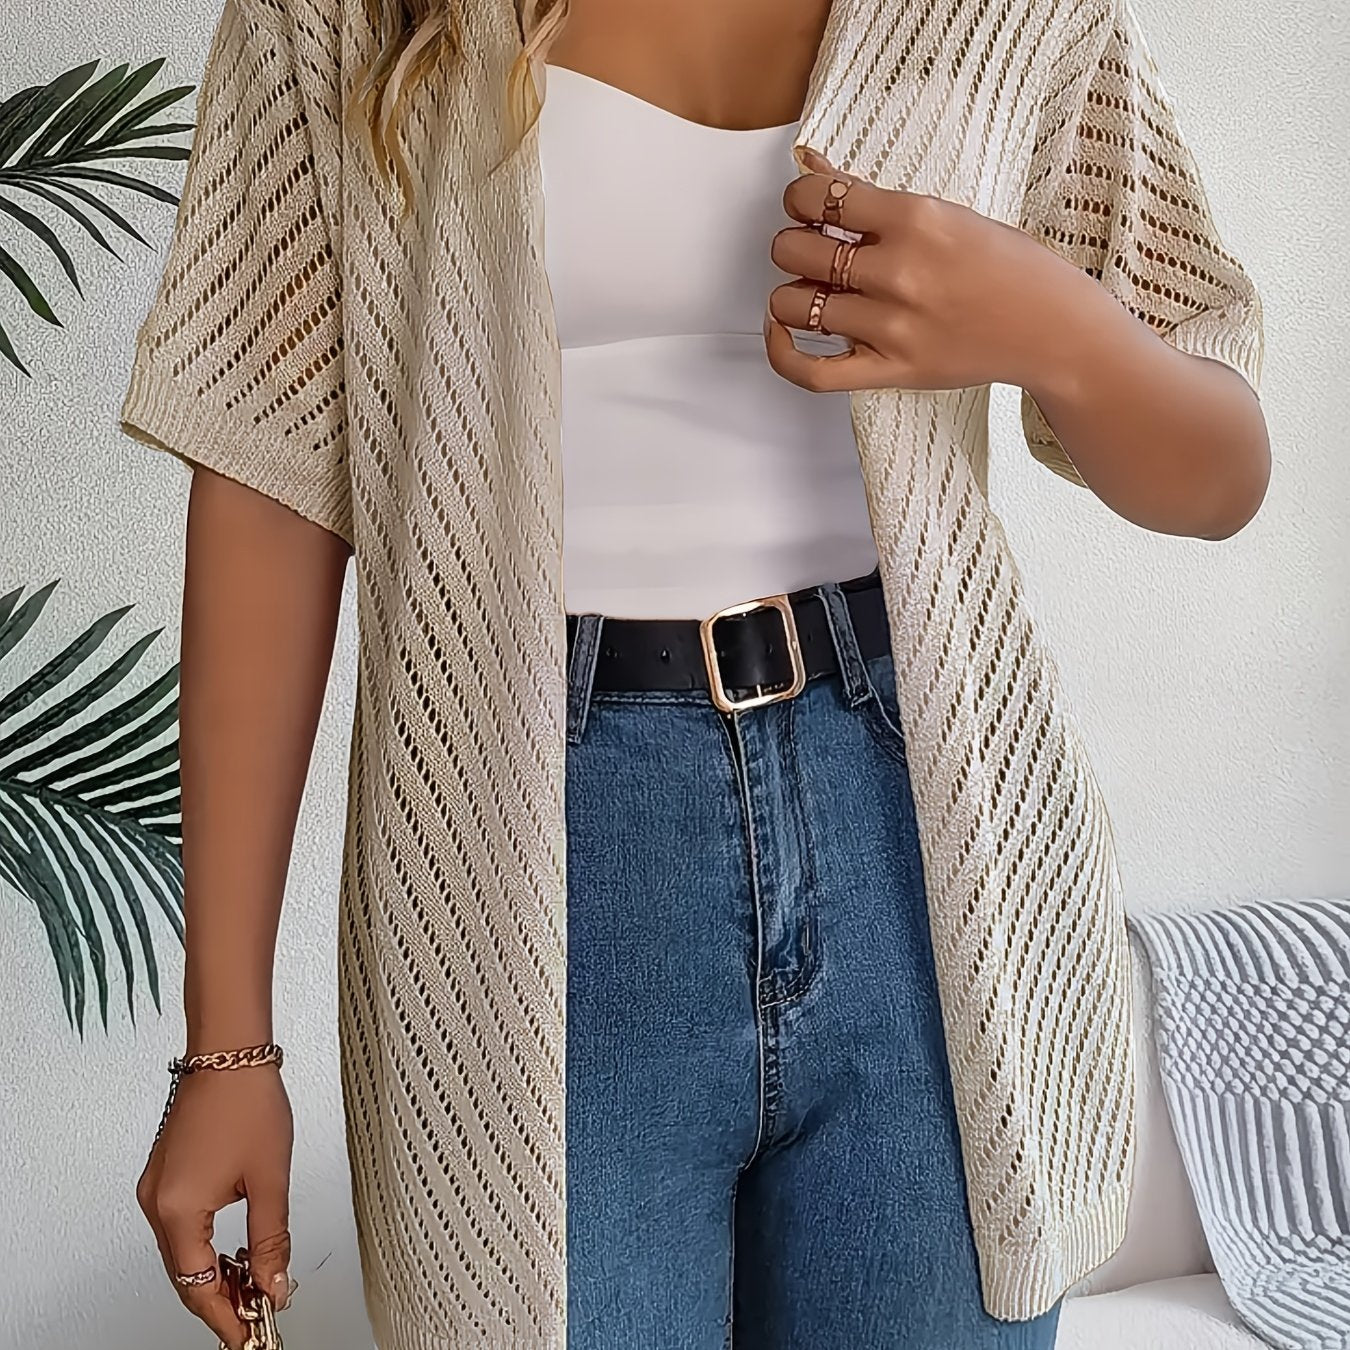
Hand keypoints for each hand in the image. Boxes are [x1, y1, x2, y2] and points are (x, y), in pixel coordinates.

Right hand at [136, 1063, 295, 1348]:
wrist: (230, 1053)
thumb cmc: (248, 1102)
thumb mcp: (270, 1179)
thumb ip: (271, 1240)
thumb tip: (274, 1285)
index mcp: (178, 1210)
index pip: (198, 1287)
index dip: (226, 1319)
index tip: (251, 1338)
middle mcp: (156, 1204)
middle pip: (186, 1275)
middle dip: (223, 1302)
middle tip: (259, 1318)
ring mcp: (156, 1190)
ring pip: (183, 1254)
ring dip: (216, 1276)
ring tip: (256, 1289)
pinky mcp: (164, 1177)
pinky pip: (181, 1229)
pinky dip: (206, 1248)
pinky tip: (235, 1255)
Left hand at [764, 148, 1103, 395]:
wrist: (1050, 326)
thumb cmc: (1003, 266)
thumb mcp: (942, 214)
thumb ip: (869, 196)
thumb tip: (811, 165)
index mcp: (915, 219)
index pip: (816, 197)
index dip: (799, 200)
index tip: (809, 208)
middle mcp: (899, 271)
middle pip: (795, 251)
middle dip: (794, 245)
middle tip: (813, 251)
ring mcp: (892, 326)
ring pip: (793, 304)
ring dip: (792, 294)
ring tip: (814, 292)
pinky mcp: (891, 370)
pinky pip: (811, 371)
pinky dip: (782, 352)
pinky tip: (784, 331)